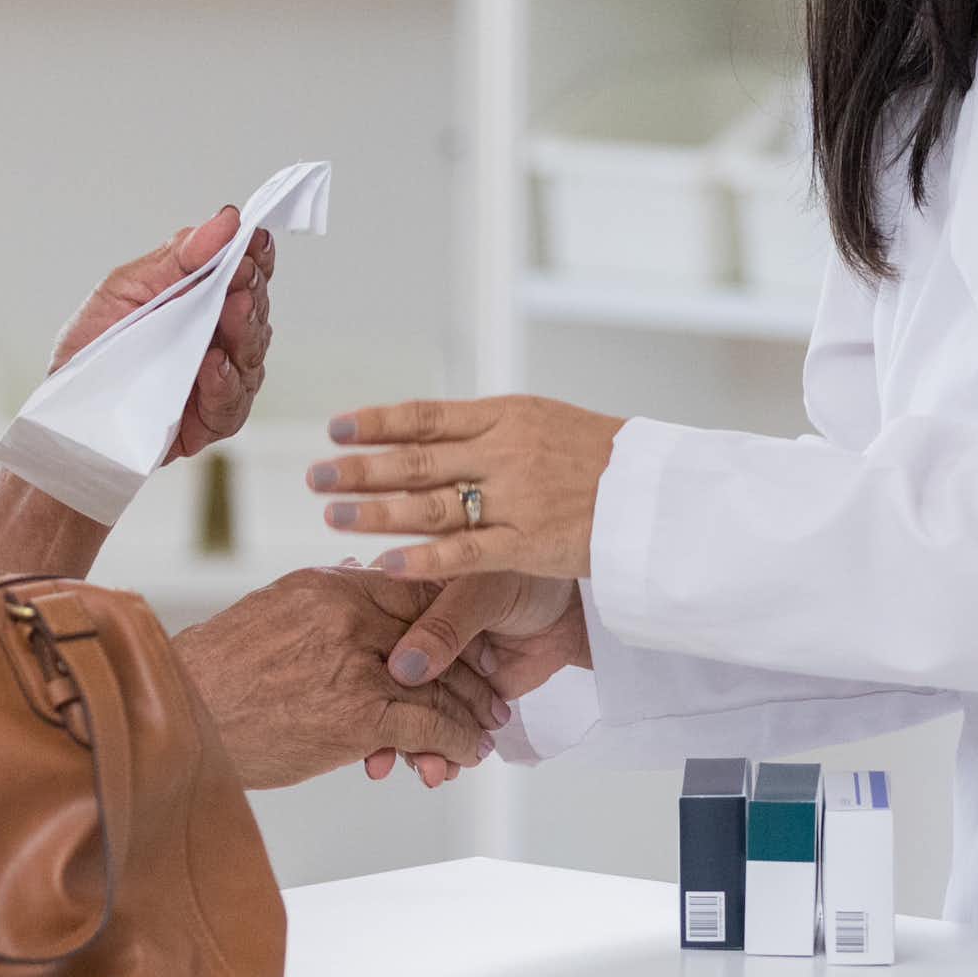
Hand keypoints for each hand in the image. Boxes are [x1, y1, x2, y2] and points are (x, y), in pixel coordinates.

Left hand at [52, 208, 273, 462]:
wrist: (63, 409)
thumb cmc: (93, 347)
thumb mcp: (125, 287)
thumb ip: (177, 257)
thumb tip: (224, 222)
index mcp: (202, 300)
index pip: (244, 273)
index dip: (255, 254)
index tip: (253, 237)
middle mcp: (219, 338)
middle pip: (255, 310)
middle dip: (251, 288)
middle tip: (242, 272)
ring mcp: (220, 380)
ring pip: (252, 354)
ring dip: (246, 329)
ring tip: (234, 308)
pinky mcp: (210, 421)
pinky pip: (231, 402)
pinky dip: (225, 381)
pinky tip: (214, 362)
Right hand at [172, 568, 509, 793]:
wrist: (179, 718)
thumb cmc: (219, 674)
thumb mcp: (273, 611)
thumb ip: (326, 596)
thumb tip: (362, 575)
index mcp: (327, 587)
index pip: (412, 590)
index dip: (450, 617)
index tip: (471, 640)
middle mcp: (346, 617)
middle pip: (434, 636)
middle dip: (471, 668)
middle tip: (495, 690)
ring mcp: (354, 666)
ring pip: (439, 684)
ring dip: (472, 710)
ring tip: (489, 728)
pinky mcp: (356, 716)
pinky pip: (429, 725)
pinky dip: (458, 741)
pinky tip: (469, 752)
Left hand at [307, 397, 622, 582]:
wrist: (663, 490)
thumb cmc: (605, 459)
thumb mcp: (547, 424)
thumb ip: (491, 433)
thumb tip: (433, 434)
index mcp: (508, 415)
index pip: (428, 416)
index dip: (378, 423)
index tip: (336, 429)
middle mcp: (507, 450)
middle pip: (417, 459)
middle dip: (361, 468)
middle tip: (315, 476)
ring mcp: (518, 497)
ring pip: (432, 505)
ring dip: (376, 510)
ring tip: (331, 515)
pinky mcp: (531, 543)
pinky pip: (466, 553)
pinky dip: (423, 557)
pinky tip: (385, 560)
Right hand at [353, 574, 587, 781]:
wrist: (571, 608)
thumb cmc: (527, 579)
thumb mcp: (484, 592)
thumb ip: (446, 627)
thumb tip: (405, 668)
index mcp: (406, 595)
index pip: (370, 636)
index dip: (357, 671)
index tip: (348, 703)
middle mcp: (413, 633)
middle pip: (385, 684)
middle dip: (381, 724)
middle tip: (377, 757)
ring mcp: (436, 668)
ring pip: (411, 711)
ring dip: (410, 746)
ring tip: (419, 769)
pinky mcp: (459, 695)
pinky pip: (441, 727)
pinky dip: (441, 751)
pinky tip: (439, 769)